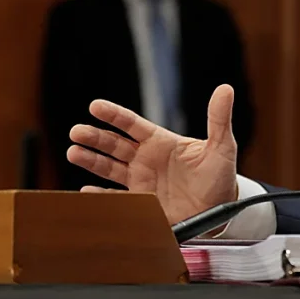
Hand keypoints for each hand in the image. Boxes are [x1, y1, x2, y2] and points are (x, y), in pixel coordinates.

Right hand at [66, 84, 238, 224]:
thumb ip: (219, 119)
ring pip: (109, 167)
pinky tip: (87, 190)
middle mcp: (146, 159)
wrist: (221, 209)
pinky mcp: (142, 203)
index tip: (95, 106)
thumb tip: (225, 89)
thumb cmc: (221, 175)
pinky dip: (101, 195)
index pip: (132, 124)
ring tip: (73, 152)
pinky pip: (117, 198)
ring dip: (91, 160)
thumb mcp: (222, 146)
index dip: (113, 115)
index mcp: (161, 142)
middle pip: (114, 144)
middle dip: (95, 137)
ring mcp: (141, 181)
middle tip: (76, 132)